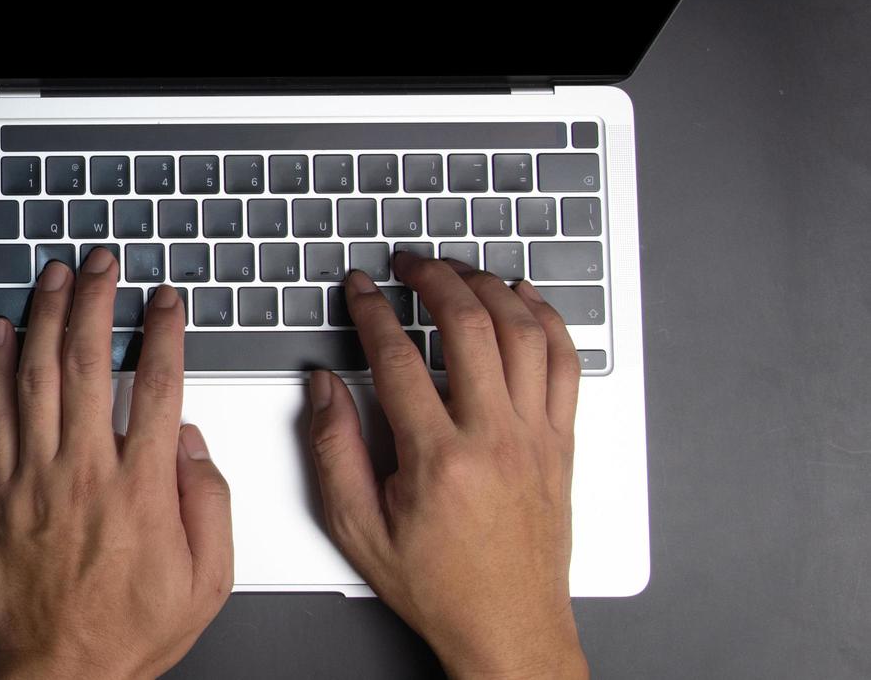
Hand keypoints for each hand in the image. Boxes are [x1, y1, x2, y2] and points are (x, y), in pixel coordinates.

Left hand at [0, 249, 232, 679]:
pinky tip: (2, 331)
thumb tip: (194, 445)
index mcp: (142, 491)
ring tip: (55, 276)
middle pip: (89, 363)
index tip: (166, 301)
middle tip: (102, 264)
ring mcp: (34, 478)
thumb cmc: (128, 631)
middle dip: (97, 301)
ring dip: (46, 316)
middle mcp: (85, 474)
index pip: (157, 388)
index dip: (164, 333)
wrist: (62, 671)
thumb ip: (210, 504)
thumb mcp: (207, 580)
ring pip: (37, 376)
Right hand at [309, 253, 586, 678]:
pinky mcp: (561, 443)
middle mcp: (495, 438)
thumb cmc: (438, 584)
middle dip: (434, 278)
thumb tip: (325, 387)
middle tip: (409, 263)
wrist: (508, 626)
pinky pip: (564, 364)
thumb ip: (333, 449)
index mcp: (439, 459)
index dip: (372, 310)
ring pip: (523, 333)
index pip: (399, 357)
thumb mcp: (358, 526)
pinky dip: (547, 320)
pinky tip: (524, 300)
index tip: (360, 288)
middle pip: (469, 326)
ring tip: (458, 271)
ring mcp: (537, 437)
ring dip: (488, 288)